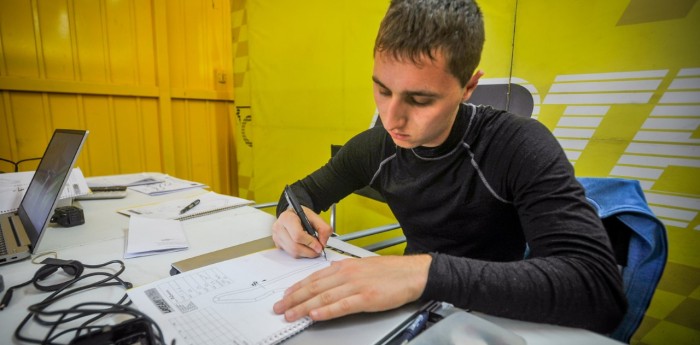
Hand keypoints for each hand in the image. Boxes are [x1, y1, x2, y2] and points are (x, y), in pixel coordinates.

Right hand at [271, 207, 331, 257]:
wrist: (292, 215)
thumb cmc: (301, 215)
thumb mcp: (314, 216)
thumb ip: (323, 228)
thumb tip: (323, 242)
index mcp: (287, 218)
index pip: (297, 235)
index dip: (310, 242)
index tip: (319, 246)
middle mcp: (279, 227)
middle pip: (294, 246)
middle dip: (309, 251)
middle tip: (318, 250)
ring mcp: (277, 237)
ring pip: (293, 252)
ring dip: (306, 253)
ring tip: (312, 249)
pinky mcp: (278, 244)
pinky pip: (290, 254)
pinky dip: (300, 253)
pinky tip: (304, 247)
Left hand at [273, 254, 431, 320]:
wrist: (412, 274)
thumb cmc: (391, 272)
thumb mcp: (362, 267)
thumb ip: (344, 273)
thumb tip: (328, 277)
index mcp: (345, 266)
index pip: (314, 278)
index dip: (297, 288)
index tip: (285, 296)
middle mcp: (347, 274)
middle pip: (314, 287)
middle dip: (294, 299)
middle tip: (279, 308)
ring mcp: (356, 286)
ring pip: (323, 297)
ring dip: (303, 307)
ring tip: (290, 314)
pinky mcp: (366, 298)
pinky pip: (341, 306)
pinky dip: (326, 311)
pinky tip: (314, 315)